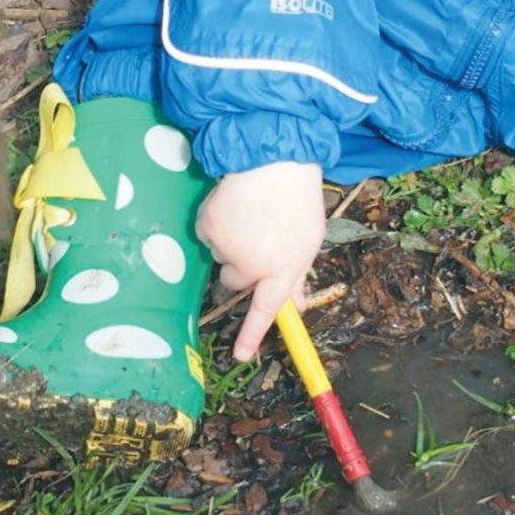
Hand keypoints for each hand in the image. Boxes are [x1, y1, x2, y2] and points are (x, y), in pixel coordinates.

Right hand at [195, 162, 326, 361]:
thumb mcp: (307, 240)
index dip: (252, 334)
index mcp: (283, 268)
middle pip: (236, 282)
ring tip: (249, 214)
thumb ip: (297, 276)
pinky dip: (216, 225)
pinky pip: (206, 237)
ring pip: (220, 258)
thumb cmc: (297, 200)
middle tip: (258, 236)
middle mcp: (253, 263)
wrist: (273, 159)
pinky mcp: (207, 227)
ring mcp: (228, 247)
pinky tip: (233, 206)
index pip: (267, 310)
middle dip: (242, 267)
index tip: (241, 355)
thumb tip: (296, 307)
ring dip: (230, 243)